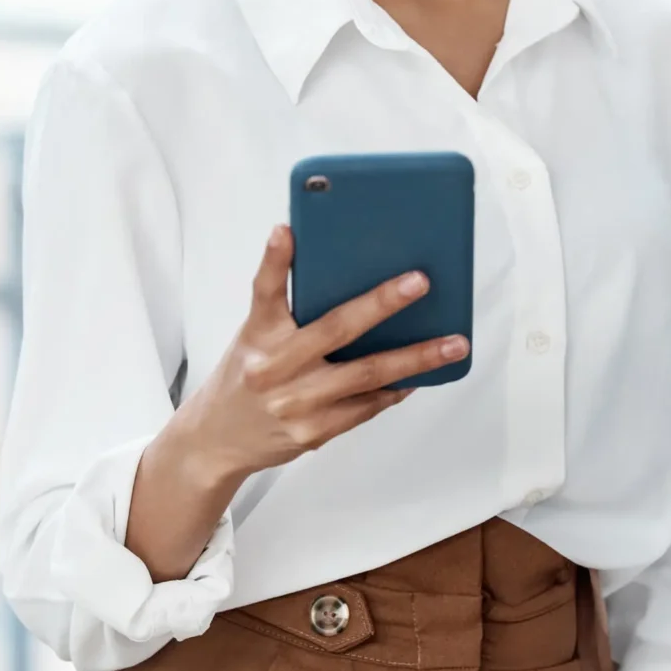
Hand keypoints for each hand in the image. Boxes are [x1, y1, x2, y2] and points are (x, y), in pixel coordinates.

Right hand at [175, 223, 466, 481]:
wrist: (216, 440)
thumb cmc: (244, 377)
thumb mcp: (255, 338)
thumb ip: (290, 313)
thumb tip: (350, 279)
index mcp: (257, 335)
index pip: (265, 291)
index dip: (276, 260)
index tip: (287, 230)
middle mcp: (274, 368)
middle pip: (335, 329)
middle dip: (382, 303)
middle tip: (420, 282)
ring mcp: (296, 404)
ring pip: (366, 375)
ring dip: (416, 358)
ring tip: (454, 344)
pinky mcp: (313, 432)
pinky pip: (366, 406)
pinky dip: (395, 389)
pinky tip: (419, 376)